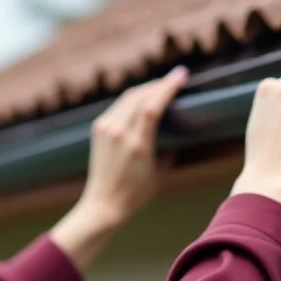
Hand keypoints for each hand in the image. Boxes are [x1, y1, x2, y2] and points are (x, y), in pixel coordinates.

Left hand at [76, 65, 188, 226]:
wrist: (103, 204)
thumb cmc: (135, 193)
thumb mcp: (159, 172)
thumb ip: (167, 148)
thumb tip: (176, 130)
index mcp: (137, 145)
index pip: (152, 107)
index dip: (167, 88)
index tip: (181, 76)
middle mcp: (118, 133)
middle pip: (140, 96)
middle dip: (160, 84)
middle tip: (177, 77)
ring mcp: (106, 129)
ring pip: (129, 97)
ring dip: (148, 88)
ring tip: (163, 84)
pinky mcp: (98, 128)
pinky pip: (119, 105)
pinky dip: (134, 97)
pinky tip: (144, 96)